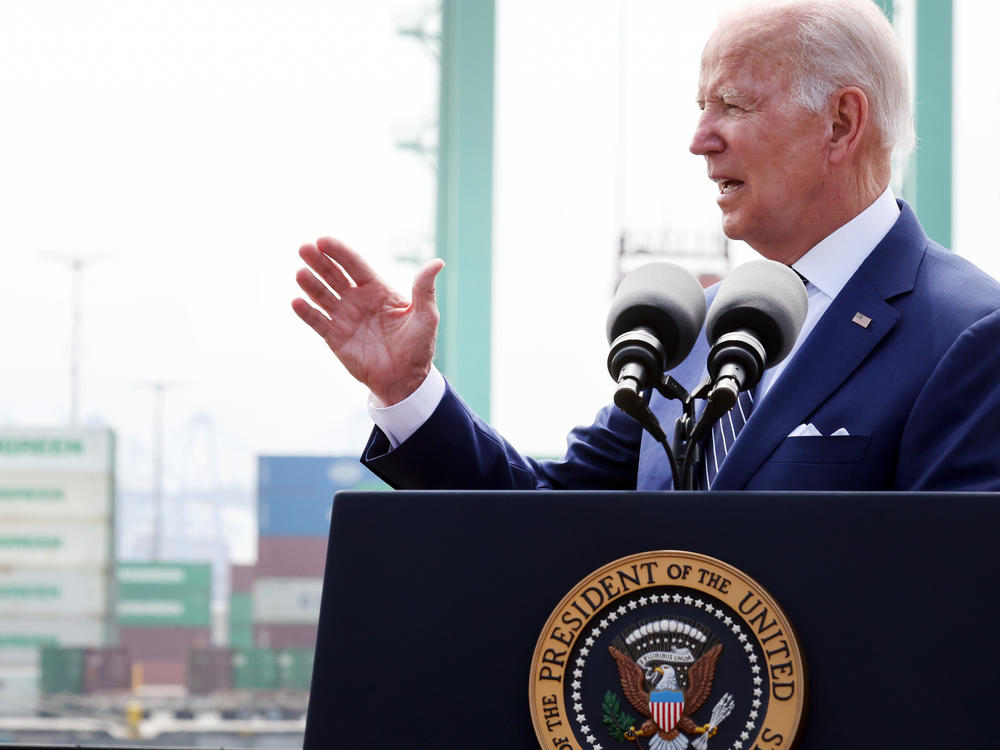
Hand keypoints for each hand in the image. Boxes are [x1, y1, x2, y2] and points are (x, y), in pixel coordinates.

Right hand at [292, 237, 444, 404]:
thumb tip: (438, 262)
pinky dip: (307, 313)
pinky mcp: (335, 338)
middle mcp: (357, 300)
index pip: (355, 265)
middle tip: (304, 248)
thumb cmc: (418, 347)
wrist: (406, 380)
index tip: (323, 240)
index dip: (339, 252)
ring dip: (311, 284)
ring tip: (300, 273)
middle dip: (319, 262)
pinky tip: (297, 302)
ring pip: (323, 296)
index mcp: (377, 290)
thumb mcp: (426, 316)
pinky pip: (318, 322)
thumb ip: (424, 289)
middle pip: (334, 276)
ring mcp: (345, 318)